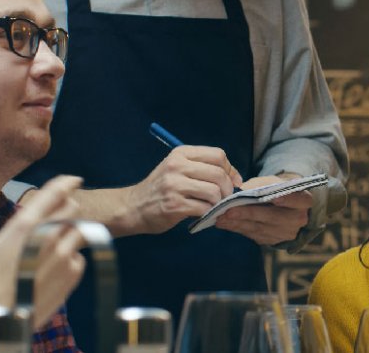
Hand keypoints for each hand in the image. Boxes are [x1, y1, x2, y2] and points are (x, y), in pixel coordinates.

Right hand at [0, 176, 84, 329]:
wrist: (2, 315)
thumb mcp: (1, 243)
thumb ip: (25, 223)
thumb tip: (42, 209)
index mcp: (25, 225)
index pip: (54, 193)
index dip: (67, 183)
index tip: (75, 180)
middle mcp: (48, 235)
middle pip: (72, 209)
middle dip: (67, 212)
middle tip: (56, 225)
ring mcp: (64, 253)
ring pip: (77, 232)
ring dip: (67, 237)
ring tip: (48, 255)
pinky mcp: (74, 271)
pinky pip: (78, 256)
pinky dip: (69, 260)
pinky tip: (51, 273)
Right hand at [126, 146, 241, 233]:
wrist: (133, 207)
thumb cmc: (161, 188)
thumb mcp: (177, 169)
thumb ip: (202, 168)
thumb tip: (235, 177)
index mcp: (180, 153)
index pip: (218, 155)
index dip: (230, 169)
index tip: (233, 181)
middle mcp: (176, 166)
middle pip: (218, 173)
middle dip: (228, 188)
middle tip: (224, 198)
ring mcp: (174, 185)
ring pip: (214, 191)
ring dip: (218, 202)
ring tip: (212, 206)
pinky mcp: (174, 205)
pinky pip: (204, 208)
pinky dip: (209, 213)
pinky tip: (203, 213)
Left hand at [215, 175, 312, 245]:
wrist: (285, 205)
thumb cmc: (278, 188)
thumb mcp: (275, 181)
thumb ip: (262, 184)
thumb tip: (243, 190)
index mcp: (304, 200)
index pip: (297, 199)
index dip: (287, 199)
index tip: (274, 197)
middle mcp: (298, 219)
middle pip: (272, 217)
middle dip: (248, 214)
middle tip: (228, 211)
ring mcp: (286, 233)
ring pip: (260, 228)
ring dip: (238, 223)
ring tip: (220, 218)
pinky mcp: (273, 241)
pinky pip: (254, 235)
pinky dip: (238, 228)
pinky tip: (225, 223)